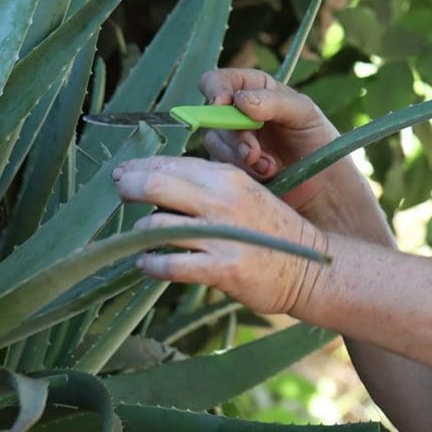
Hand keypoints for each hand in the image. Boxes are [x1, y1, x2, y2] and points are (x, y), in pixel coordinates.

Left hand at [113, 155, 328, 315]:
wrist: (312, 266)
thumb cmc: (271, 230)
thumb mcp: (244, 193)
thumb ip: (208, 186)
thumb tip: (158, 180)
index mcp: (228, 176)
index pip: (171, 163)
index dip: (139, 167)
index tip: (122, 174)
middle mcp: (223, 200)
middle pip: (156, 185)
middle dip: (128, 188)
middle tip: (120, 195)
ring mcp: (223, 234)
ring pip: (157, 226)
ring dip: (137, 233)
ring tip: (136, 239)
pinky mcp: (223, 268)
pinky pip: (171, 265)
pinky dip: (150, 264)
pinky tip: (145, 264)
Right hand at [197, 68, 348, 211]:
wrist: (324, 183)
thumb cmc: (318, 140)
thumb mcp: (304, 113)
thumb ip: (274, 102)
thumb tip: (240, 100)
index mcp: (255, 89)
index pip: (220, 80)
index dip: (215, 88)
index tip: (221, 103)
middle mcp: (238, 113)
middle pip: (212, 116)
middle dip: (234, 135)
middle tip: (253, 152)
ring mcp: (232, 141)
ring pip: (214, 143)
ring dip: (241, 157)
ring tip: (270, 166)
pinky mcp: (230, 167)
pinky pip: (220, 167)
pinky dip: (243, 171)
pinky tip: (267, 174)